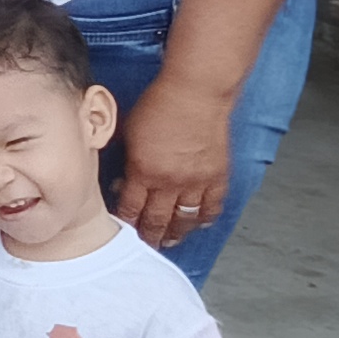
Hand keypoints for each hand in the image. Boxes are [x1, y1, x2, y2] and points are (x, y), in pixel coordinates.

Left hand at [115, 71, 230, 250]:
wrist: (197, 92)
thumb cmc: (159, 104)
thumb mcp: (129, 132)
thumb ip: (126, 161)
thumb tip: (120, 183)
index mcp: (143, 171)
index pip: (130, 208)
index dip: (126, 223)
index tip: (121, 232)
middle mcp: (170, 182)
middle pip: (157, 220)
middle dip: (150, 236)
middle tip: (146, 245)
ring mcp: (196, 181)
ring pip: (185, 219)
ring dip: (176, 233)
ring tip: (170, 240)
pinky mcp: (217, 176)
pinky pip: (212, 206)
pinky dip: (205, 218)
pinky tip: (199, 223)